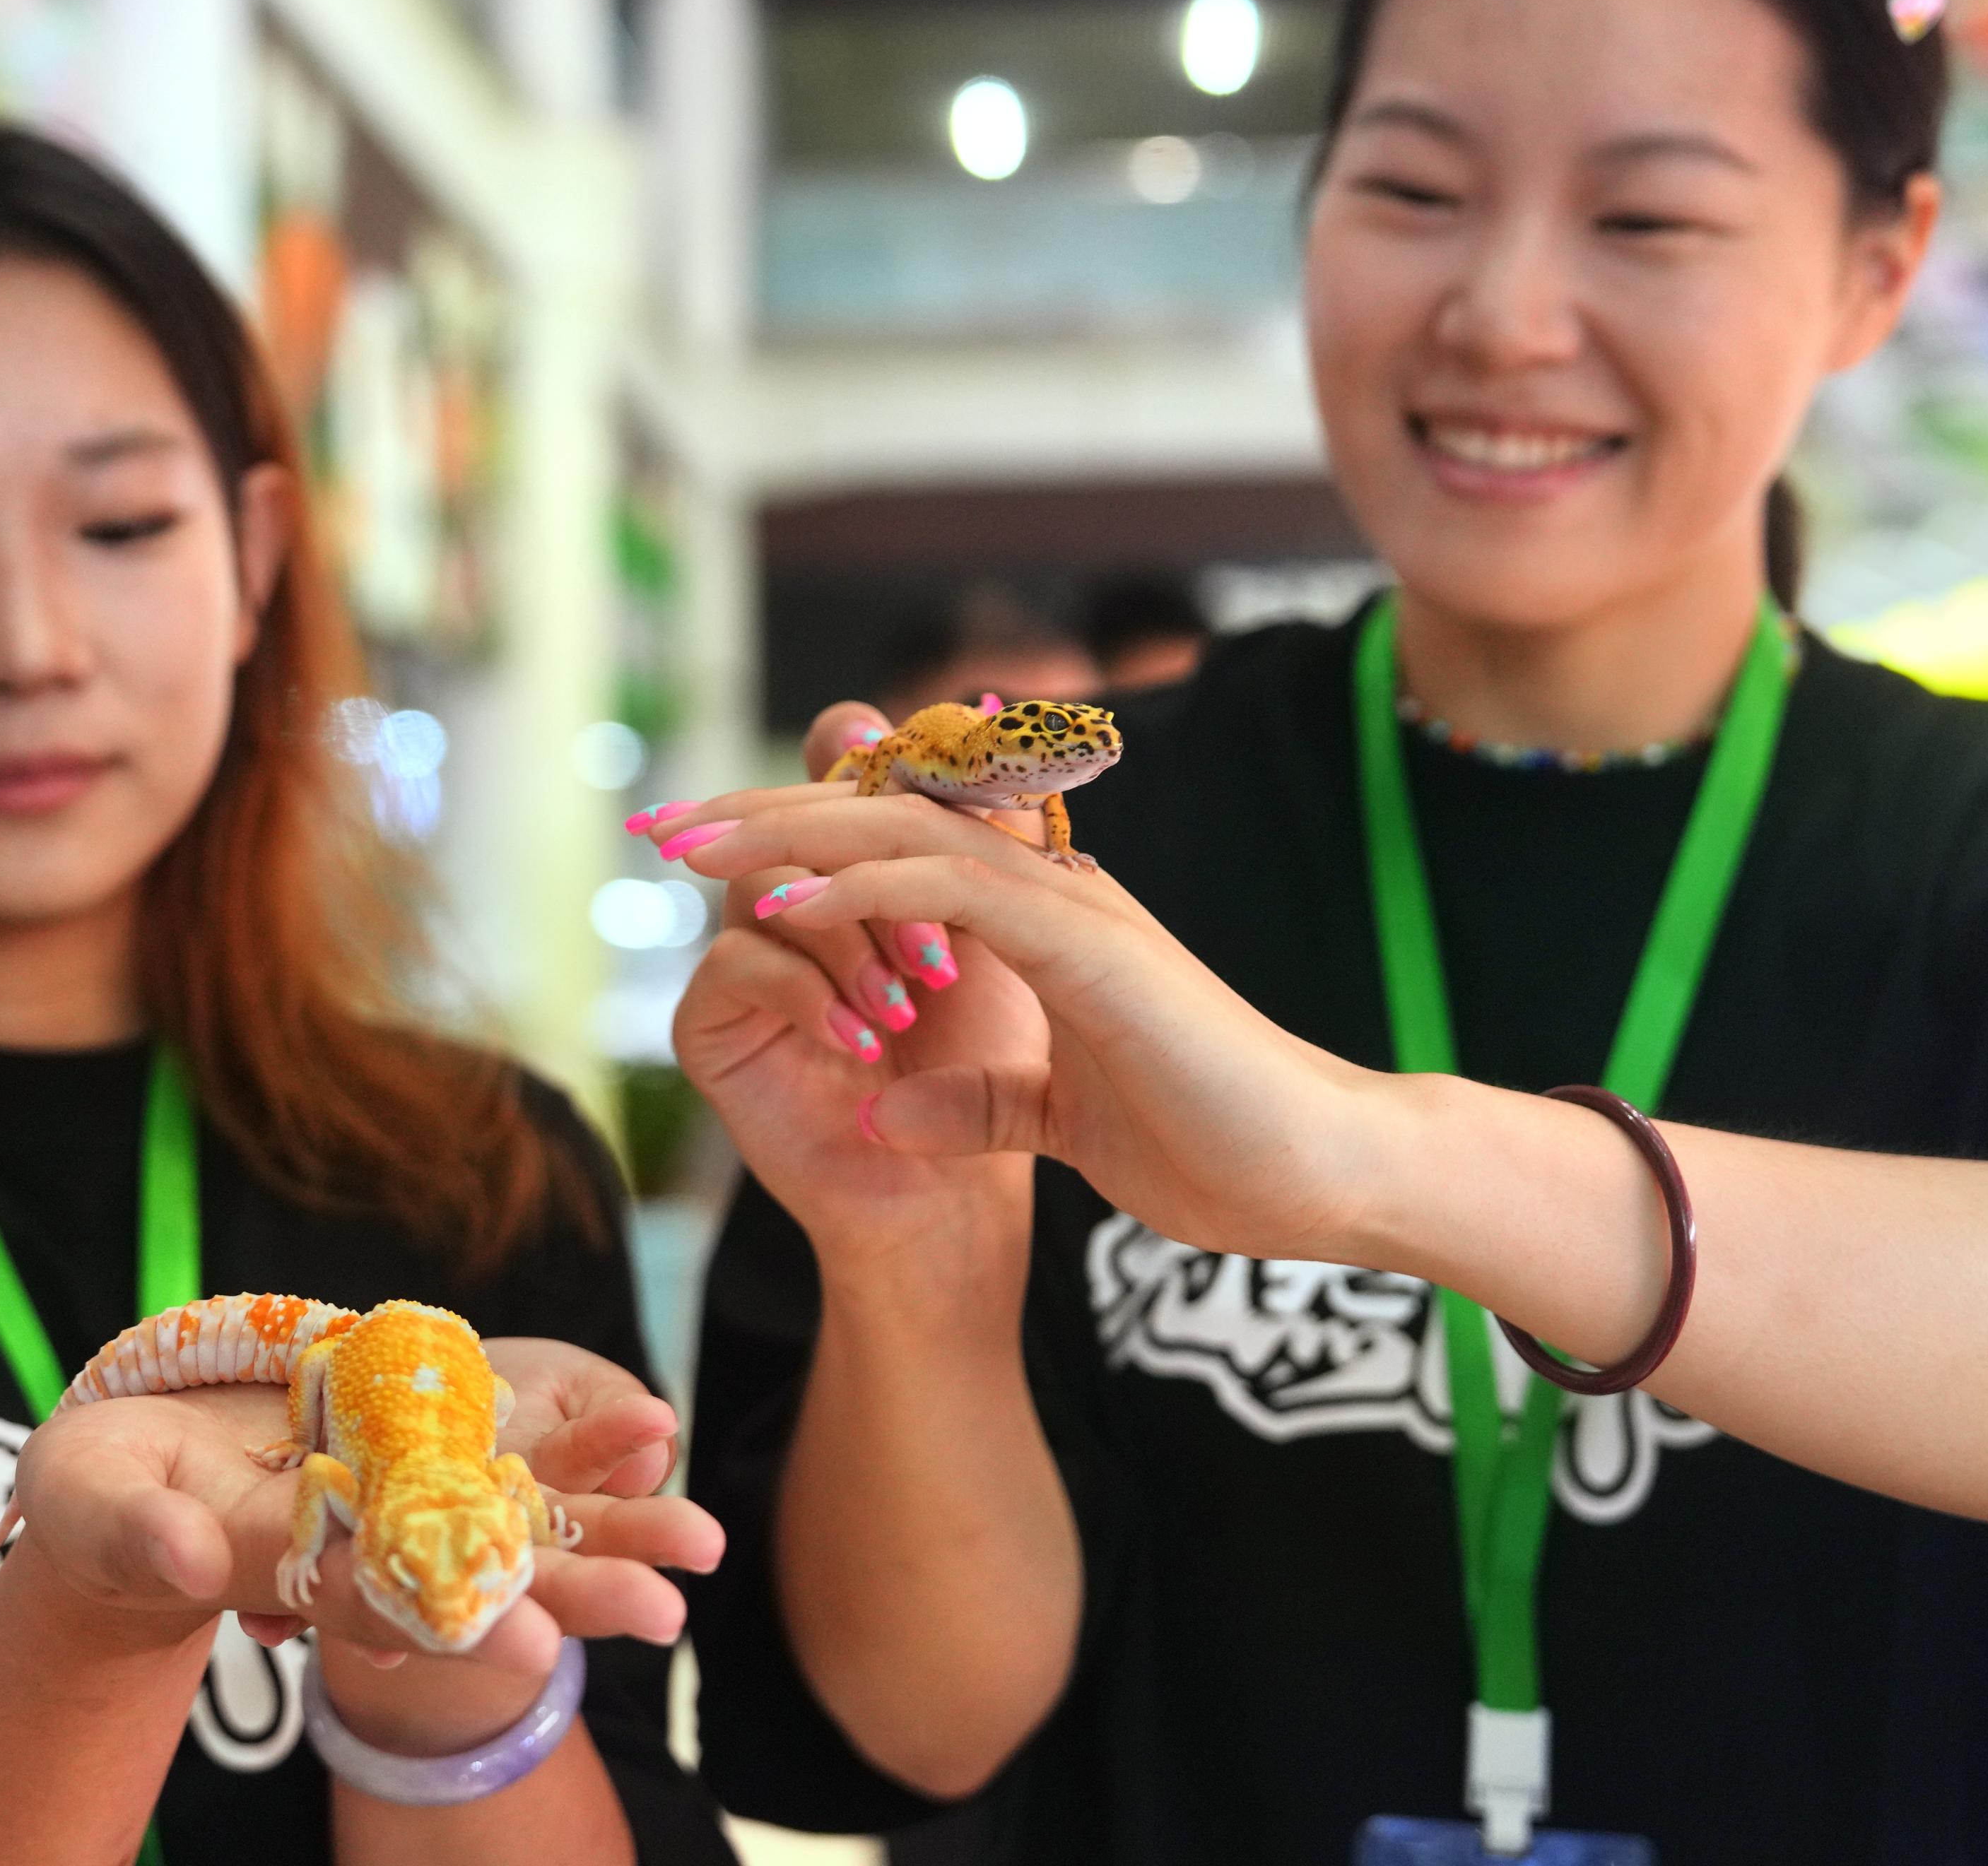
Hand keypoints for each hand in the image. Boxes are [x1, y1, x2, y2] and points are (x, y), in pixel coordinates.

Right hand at [6, 1346, 719, 1740]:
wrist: (130, 1472)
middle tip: (671, 1611)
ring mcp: (395, 1498)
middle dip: (575, 1591)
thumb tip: (192, 1564)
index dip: (456, 1615)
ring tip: (704, 1539)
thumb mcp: (90, 1506)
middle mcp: (363, 1549)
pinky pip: (510, 1449)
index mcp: (287, 1572)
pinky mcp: (412, 1451)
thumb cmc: (94, 1498)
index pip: (383, 1603)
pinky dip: (579, 1446)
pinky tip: (656, 1428)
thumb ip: (135, 1535)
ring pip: (519, 1520)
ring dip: (609, 1525)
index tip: (538, 1640)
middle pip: (481, 1576)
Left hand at [660, 780, 1394, 1263]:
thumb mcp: (1058, 1122)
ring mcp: (1074, 909)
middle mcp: (1054, 892)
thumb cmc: (1214, 1147)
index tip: (711, 861)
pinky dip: (865, 888)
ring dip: (791, 832)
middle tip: (665, 824)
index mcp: (1046, 923)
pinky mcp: (1089, 947)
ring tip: (693, 848)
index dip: (807, 839)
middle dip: (769, 813)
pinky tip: (786, 904)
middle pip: (886, 812)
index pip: (905, 846)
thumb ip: (982, 1104)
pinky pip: (953, 890)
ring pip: (907, 829)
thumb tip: (886, 1111)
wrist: (1322, 1175)